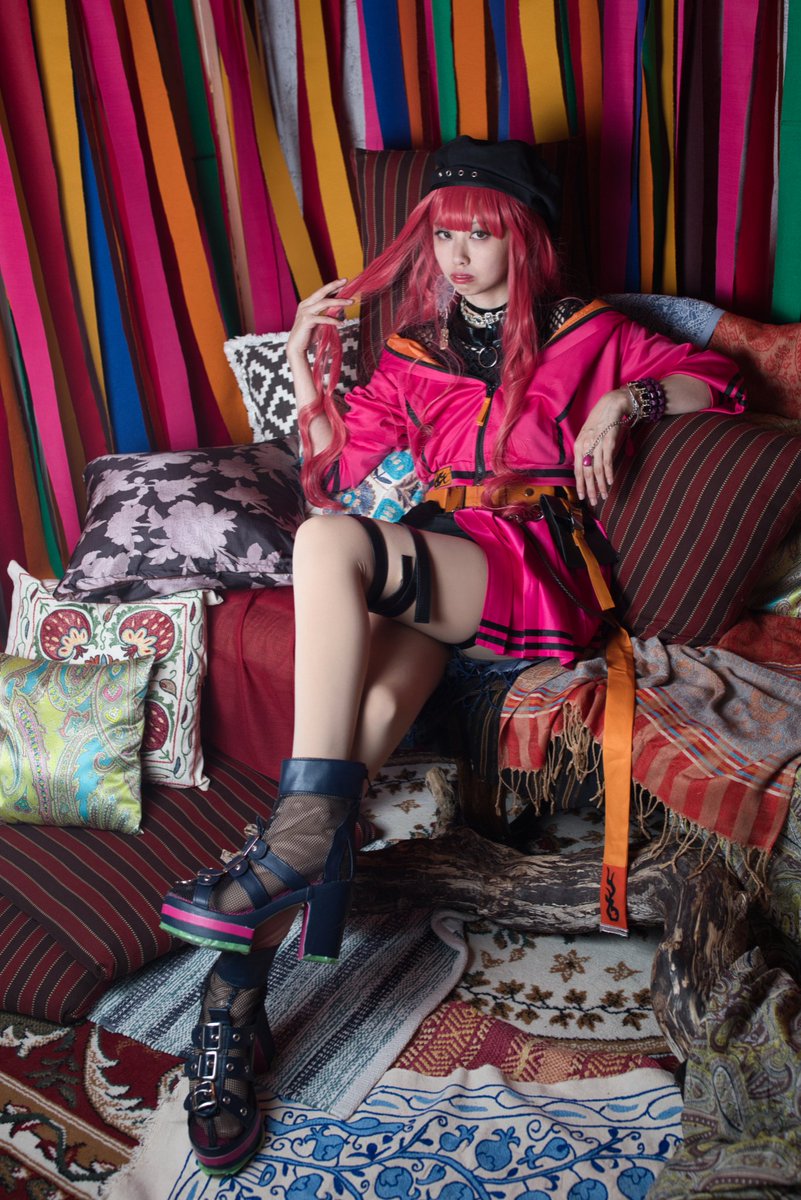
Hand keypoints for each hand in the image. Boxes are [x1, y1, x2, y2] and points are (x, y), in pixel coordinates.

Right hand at [286, 278, 349, 363]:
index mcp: (307, 303)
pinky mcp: (307, 321)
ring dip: (339, 302)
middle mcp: (305, 305)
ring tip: (350, 302)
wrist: (296, 347)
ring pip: (324, 303)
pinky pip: (323, 318)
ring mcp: (305, 312)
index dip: (332, 286)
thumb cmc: (308, 335)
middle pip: (322, 292)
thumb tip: (338, 307)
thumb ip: (326, 313)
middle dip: (334, 285)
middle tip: (345, 281)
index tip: (343, 281)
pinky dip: (333, 320)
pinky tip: (341, 323)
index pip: (321, 292)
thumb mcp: (318, 321)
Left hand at [574, 387, 630, 504]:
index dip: (579, 484)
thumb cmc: (602, 422)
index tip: (581, 497)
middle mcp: (585, 445)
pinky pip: (607, 461)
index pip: (577, 470)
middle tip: (591, 501)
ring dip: (600, 484)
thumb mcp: (590, 436)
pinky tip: (610, 482)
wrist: (612, 404)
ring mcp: (596, 443)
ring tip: (603, 496)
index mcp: (579, 445)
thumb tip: (589, 469)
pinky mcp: (608, 441)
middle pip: (586, 472)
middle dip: (588, 489)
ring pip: (596, 469)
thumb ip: (588, 452)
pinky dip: (608, 473)